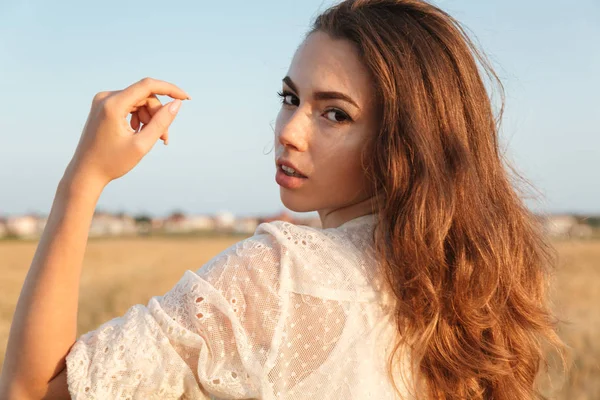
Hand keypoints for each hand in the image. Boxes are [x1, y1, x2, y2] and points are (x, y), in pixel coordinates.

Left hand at [63, 77, 190, 187]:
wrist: (86, 173)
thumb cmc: (112, 162)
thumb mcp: (142, 144)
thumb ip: (161, 122)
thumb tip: (176, 104)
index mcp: (113, 105)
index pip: (148, 86)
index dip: (170, 90)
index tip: (186, 99)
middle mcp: (105, 97)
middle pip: (144, 96)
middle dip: (158, 114)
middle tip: (164, 137)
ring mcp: (103, 101)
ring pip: (139, 102)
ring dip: (150, 118)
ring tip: (154, 139)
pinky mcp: (103, 107)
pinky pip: (130, 106)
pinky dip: (140, 118)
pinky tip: (140, 134)